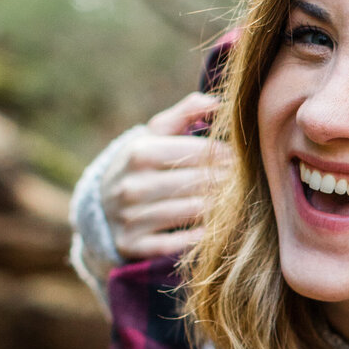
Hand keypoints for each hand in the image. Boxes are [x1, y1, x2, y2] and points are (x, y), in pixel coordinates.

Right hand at [102, 91, 231, 257]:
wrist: (99, 205)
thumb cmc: (140, 163)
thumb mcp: (153, 135)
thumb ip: (184, 113)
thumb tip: (218, 102)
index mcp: (139, 153)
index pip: (197, 154)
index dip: (226, 156)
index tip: (243, 159)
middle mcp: (131, 186)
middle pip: (197, 184)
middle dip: (227, 182)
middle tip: (249, 182)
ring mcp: (130, 218)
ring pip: (191, 213)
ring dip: (219, 208)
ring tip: (238, 203)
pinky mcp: (131, 245)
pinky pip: (175, 244)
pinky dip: (198, 238)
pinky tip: (214, 230)